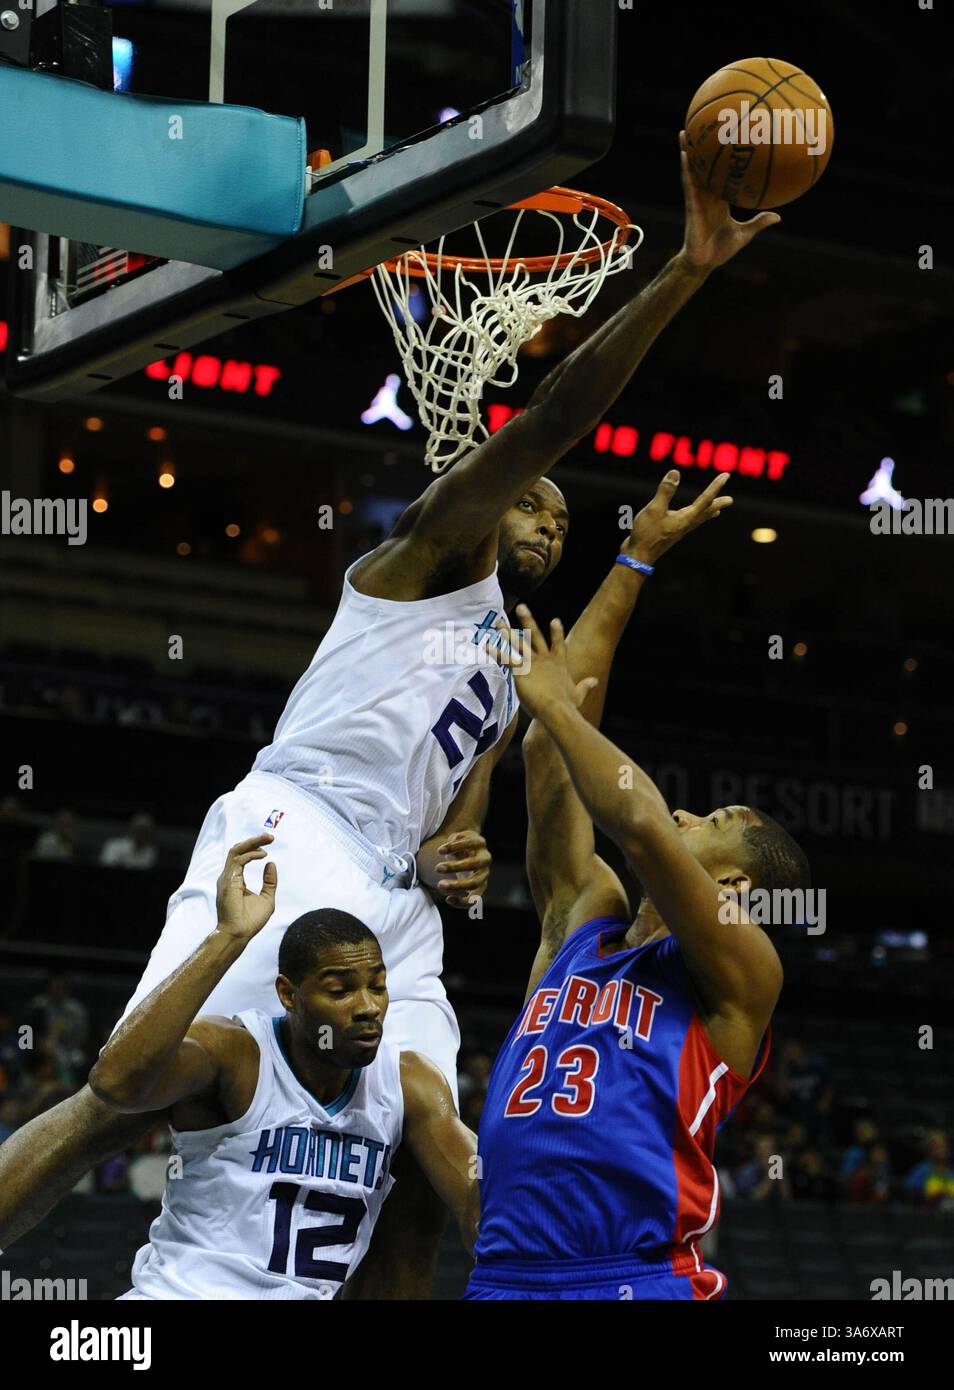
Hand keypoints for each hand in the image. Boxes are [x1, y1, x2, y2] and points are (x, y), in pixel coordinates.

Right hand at [214, 834, 277, 940]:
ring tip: (267, 839)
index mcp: (235, 880)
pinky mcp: (229, 881)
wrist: (239, 934)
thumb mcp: (266, 898)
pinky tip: (263, 855)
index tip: (268, 844)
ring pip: (236, 851)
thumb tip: (271, 863)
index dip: (254, 848)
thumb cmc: (251, 921)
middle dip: (253, 841)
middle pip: (237, 850)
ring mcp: (226, 878)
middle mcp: (228, 877)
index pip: (241, 857)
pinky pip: (238, 861)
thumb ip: (269, 882)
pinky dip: (251, 855)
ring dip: (252, 843)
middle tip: (269, 836)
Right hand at [432, 829, 492, 909]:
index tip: (447, 899)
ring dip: (454, 867)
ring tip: (437, 868)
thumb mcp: (459, 877)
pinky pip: (469, 845)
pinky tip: (440, 851)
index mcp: (480, 884)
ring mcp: (484, 856)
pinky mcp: (480, 842)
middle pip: (474, 882)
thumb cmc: (462, 865)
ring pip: (473, 863)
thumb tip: (435, 890)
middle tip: (440, 885)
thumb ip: (450, 885)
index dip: (463, 902)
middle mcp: (484, 872)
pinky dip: (453, 848)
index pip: (475, 898)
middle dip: (456, 885)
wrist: (471, 842)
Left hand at [502, 609, 597, 720]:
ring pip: (518, 643)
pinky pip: (505, 658)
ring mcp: (532, 663)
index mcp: (558, 663)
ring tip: (498, 622)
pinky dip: (495, 652)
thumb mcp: (579, 694)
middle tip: (521, 606)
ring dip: (507, 632)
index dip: (557, 632)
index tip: (555, 619)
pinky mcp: (520, 671)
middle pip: (535, 635)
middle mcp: (544, 659)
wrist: (557, 709)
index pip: (558, 643)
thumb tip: (595, 680)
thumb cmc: (568, 705)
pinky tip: (485, 646)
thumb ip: (586, 685)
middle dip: (527, 620)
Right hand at [623, 469, 732, 565]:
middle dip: (717, 504)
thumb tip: (675, 473)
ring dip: (708, 513)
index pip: (705, 500)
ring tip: (717, 511)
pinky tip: (688, 519)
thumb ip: (665, 491)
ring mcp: (678, 531)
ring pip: (697, 519)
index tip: (726, 476)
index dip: (715, 487)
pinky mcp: (669, 533)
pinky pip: (688, 524)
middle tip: (730, 500)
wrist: (637, 557)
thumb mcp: (654, 509)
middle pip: (705, 512)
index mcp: (685, 518)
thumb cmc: (646, 534)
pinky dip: (694, 518)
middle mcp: (685, 525)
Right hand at [678, 129, 780, 273]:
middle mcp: (707, 194)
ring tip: (686, 130)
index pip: (720, 173)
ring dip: (688, 151)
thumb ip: (759, 222)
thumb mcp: (745, 233)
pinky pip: (688, 183)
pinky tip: (685, 153)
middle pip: (704, 166)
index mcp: (719, 199)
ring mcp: (697, 198)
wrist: (704, 263)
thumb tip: (778, 216)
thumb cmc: (721, 250)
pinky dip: (686, 167)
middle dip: (702, 147)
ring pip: (692, 170)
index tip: (727, 139)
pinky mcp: (691, 204)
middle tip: (704, 124)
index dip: (722, 157)